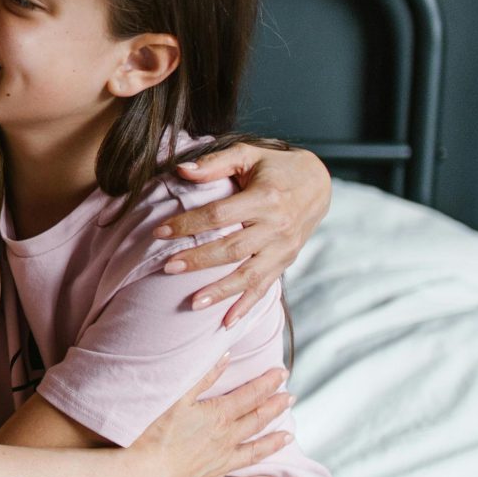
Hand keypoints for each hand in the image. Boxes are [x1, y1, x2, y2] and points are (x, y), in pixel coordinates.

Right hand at [127, 356, 293, 476]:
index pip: (250, 396)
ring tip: (289, 436)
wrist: (142, 476)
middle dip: (275, 408)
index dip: (267, 384)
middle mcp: (225, 441)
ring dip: (272, 443)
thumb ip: (203, 378)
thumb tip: (226, 357)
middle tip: (290, 398)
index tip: (282, 374)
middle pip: (256, 422)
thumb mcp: (175, 398)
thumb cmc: (152, 435)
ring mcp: (220, 466)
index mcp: (218, 416)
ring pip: (254, 453)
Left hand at [162, 143, 331, 326]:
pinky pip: (265, 287)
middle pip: (232, 248)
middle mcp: (277, 226)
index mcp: (265, 198)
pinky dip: (246, 306)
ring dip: (221, 291)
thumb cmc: (276, 167)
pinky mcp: (286, 261)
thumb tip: (181, 170)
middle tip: (168, 267)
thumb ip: (215, 163)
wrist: (318, 183)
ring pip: (249, 274)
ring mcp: (283, 248)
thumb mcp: (249, 154)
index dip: (188, 224)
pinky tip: (226, 322)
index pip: (219, 215)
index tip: (159, 232)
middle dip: (199, 260)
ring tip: (194, 304)